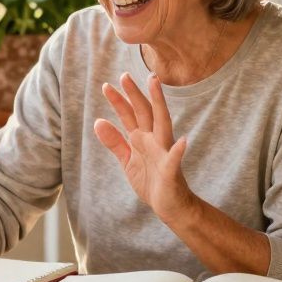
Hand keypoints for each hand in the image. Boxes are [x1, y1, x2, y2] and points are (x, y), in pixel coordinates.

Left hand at [94, 73, 197, 221]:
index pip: (129, 115)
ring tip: (155, 85)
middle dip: (135, 94)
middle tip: (124, 75)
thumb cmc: (152, 181)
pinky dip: (179, 150)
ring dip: (159, 105)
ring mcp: (164, 153)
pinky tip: (183, 141)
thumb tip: (98, 121)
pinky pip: (175, 159)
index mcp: (142, 139)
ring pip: (163, 124)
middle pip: (145, 112)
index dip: (118, 101)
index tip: (106, 85)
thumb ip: (115, 142)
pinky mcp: (172, 171)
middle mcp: (154, 140)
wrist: (170, 206)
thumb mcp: (128, 161)